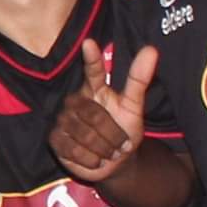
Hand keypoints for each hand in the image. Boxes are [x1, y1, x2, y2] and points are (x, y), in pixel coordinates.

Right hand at [49, 47, 160, 185]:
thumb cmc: (124, 130)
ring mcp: (63, 120)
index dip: (92, 59)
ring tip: (108, 152)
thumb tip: (152, 49)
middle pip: (93, 115)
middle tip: (121, 144)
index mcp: (95, 88)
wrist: (114, 162)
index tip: (90, 43)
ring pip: (84, 135)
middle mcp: (76, 101)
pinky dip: (90, 159)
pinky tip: (95, 159)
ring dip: (103, 148)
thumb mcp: (134, 107)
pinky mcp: (55, 139)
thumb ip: (139, 80)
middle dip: (112, 134)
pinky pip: (74, 149)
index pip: (93, 71)